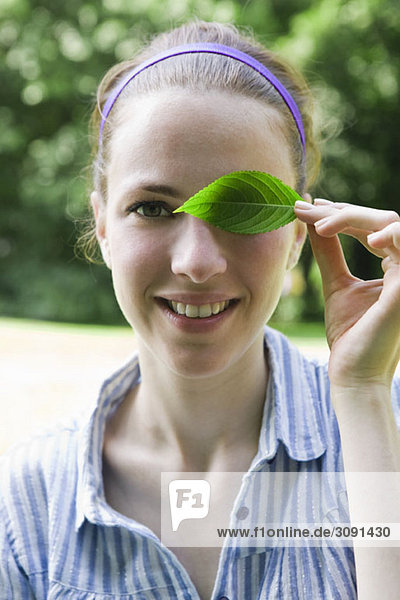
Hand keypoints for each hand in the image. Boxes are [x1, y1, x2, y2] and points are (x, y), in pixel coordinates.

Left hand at [294, 197, 399, 386]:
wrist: (353, 372)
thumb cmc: (348, 335)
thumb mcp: (336, 285)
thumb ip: (329, 253)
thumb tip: (312, 222)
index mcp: (393, 265)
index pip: (370, 227)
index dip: (340, 214)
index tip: (307, 208)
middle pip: (379, 220)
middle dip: (340, 211)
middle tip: (305, 209)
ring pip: (391, 224)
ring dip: (354, 217)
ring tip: (321, 223)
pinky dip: (385, 234)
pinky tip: (356, 238)